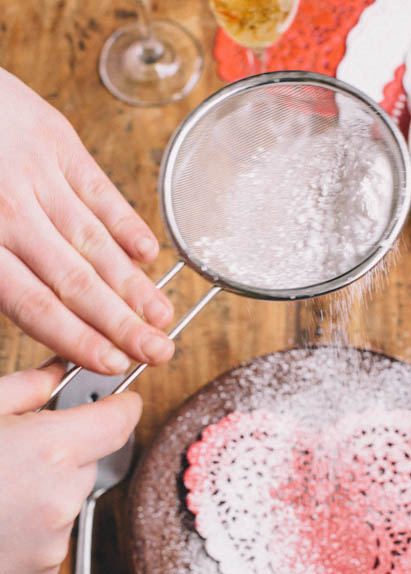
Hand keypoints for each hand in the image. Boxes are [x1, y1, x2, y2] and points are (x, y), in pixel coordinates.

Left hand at [0, 67, 174, 373]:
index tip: (113, 364)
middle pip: (77, 281)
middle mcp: (12, 212)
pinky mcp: (56, 140)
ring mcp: (38, 174)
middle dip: (123, 324)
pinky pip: (99, 189)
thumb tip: (35, 314)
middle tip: (158, 352)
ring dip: (134, 284)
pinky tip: (148, 254)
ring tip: (162, 316)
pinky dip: (127, 223)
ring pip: (95, 242)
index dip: (80, 338)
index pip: (37, 304)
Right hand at [0, 361, 141, 573]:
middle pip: (88, 463)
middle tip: (15, 454)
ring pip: (66, 503)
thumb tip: (58, 372)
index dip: (120, 405)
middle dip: (62, 452)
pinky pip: (50, 543)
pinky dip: (30, 533)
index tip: (119, 402)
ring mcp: (53, 545)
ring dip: (44, 493)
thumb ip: (26, 387)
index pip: (120, 420)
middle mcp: (62, 500)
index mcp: (52, 450)